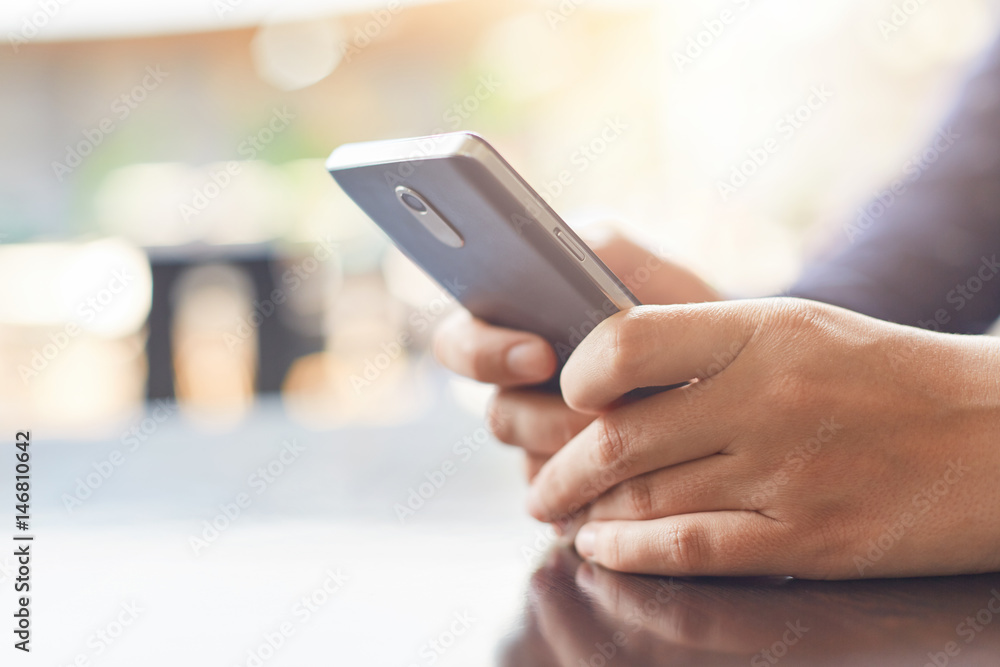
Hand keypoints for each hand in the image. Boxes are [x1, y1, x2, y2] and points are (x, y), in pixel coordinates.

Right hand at [433, 227, 719, 480]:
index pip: (458, 343)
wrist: (739, 369)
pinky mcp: (580, 487)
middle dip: (545, 418)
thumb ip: (595, 249)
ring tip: (635, 439)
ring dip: (580, 455)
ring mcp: (550, 442)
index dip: (483, 354)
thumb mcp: (640, 261)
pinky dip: (599, 492)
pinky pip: (569, 503)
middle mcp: (521, 390)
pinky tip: (638, 478)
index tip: (539, 356)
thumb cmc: (677, 303)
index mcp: (513, 330)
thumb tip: (559, 258)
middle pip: (499, 416)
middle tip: (595, 412)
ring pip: (533, 463)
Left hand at [526, 297, 999, 577]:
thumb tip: (609, 378)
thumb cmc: (884, 375)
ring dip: (586, 514)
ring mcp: (787, 475)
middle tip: (539, 485)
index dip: (578, 373)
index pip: (627, 342)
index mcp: (760, 331)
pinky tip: (604, 548)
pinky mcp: (809, 541)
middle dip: (558, 469)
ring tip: (562, 515)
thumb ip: (705, 346)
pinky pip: (690, 549)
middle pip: (619, 440)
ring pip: (644, 501)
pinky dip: (631, 552)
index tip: (567, 396)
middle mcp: (766, 400)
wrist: (999, 437)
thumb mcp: (797, 330)